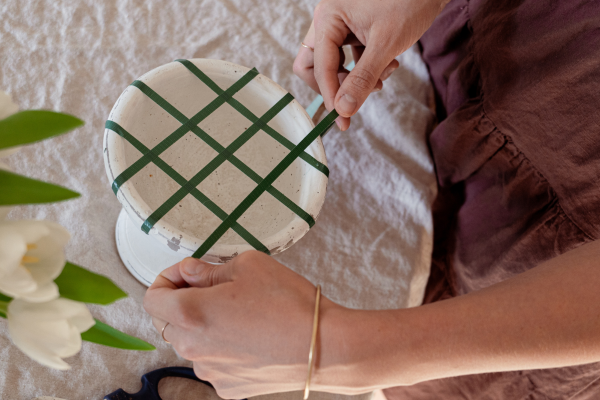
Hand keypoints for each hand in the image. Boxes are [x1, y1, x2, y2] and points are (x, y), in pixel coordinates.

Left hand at [143, 251, 350, 398]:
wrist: (325, 346)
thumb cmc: (289, 303)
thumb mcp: (248, 266)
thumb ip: (208, 270)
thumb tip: (188, 272)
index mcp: (191, 313)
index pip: (152, 297)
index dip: (166, 279)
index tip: (186, 273)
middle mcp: (193, 347)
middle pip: (168, 322)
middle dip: (182, 301)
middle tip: (212, 288)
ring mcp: (209, 371)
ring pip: (191, 343)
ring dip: (202, 326)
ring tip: (238, 313)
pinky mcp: (228, 387)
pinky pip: (213, 362)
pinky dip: (221, 348)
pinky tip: (249, 336)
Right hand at [293, 0, 447, 130]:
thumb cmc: (409, 3)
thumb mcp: (385, 45)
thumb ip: (362, 79)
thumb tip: (342, 110)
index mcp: (327, 18)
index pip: (318, 67)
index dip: (330, 95)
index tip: (342, 119)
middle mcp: (329, 21)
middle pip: (314, 65)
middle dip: (335, 86)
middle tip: (351, 103)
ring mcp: (342, 25)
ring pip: (334, 64)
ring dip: (356, 79)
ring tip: (381, 79)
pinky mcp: (356, 30)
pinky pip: (351, 58)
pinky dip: (367, 68)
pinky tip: (390, 65)